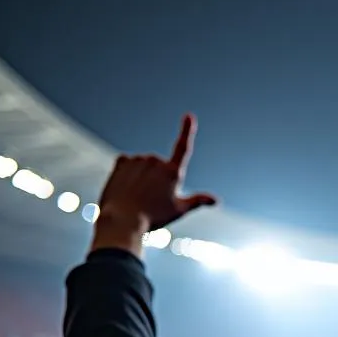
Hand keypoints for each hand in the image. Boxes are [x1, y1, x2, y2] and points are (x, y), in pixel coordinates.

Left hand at [91, 115, 217, 253]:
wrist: (123, 220)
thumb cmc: (153, 218)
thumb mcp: (179, 210)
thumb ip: (198, 201)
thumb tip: (216, 200)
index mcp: (173, 172)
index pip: (183, 147)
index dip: (187, 130)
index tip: (189, 116)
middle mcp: (156, 161)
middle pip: (160, 167)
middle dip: (158, 179)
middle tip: (152, 200)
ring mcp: (138, 159)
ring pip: (144, 166)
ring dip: (143, 177)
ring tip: (138, 197)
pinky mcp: (122, 161)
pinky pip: (128, 163)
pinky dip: (129, 173)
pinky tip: (127, 188)